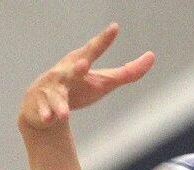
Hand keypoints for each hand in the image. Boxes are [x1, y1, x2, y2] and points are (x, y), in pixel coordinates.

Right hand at [18, 23, 153, 130]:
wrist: (43, 106)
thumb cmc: (78, 89)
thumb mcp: (104, 81)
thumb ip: (127, 71)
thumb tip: (151, 56)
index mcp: (80, 62)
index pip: (94, 50)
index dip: (104, 40)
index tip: (115, 28)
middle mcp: (65, 73)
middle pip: (73, 69)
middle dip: (78, 66)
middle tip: (84, 63)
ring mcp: (52, 89)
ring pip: (57, 96)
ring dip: (61, 104)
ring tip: (65, 114)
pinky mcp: (42, 105)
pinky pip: (44, 111)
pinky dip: (46, 115)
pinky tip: (48, 119)